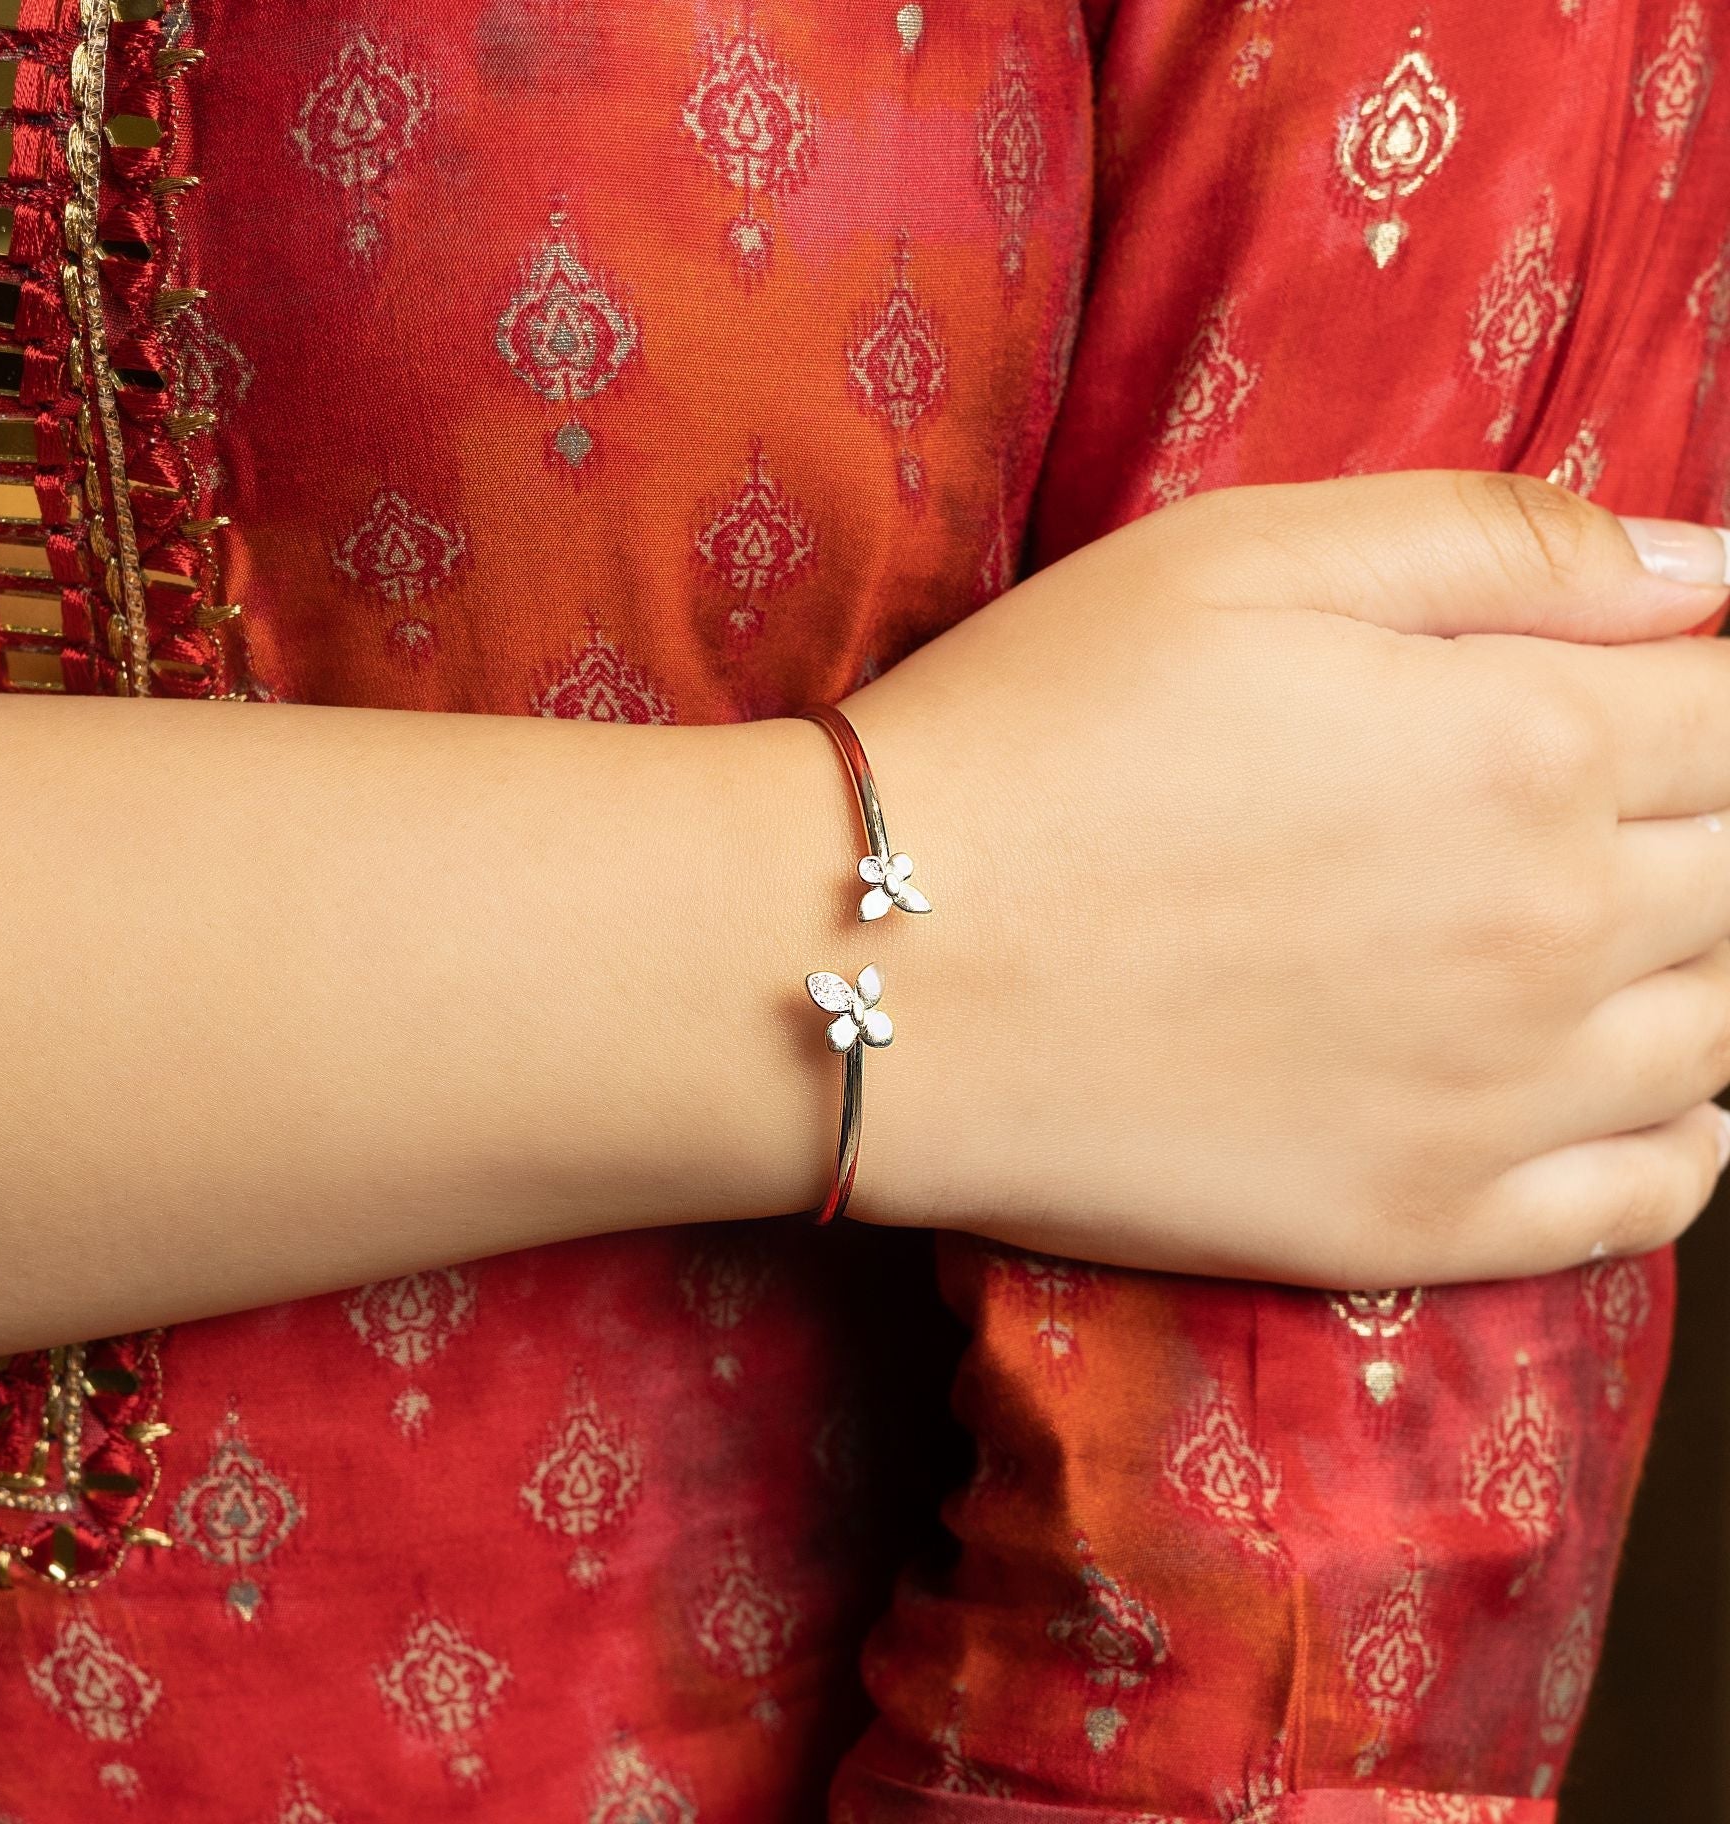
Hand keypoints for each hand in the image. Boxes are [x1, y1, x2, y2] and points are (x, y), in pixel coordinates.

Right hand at [831, 471, 1729, 1283]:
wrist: (872, 965)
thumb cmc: (1032, 733)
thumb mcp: (1239, 560)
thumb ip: (1496, 544)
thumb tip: (1715, 570)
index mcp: (1530, 746)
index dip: (1714, 694)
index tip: (1659, 696)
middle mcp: (1558, 931)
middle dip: (1705, 821)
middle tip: (1592, 809)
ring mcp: (1499, 1099)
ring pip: (1724, 1032)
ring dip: (1701, 969)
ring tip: (1605, 933)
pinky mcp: (1421, 1223)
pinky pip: (1649, 1198)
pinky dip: (1684, 1138)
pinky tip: (1636, 1088)